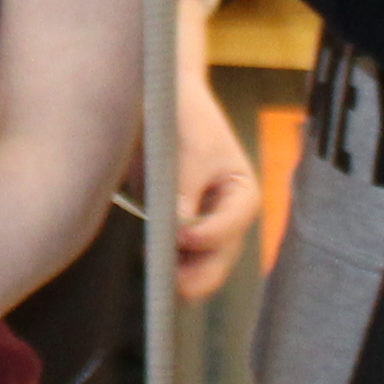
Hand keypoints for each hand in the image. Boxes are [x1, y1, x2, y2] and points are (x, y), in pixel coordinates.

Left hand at [169, 51, 261, 302]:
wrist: (160, 100)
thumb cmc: (185, 117)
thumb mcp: (191, 150)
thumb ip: (186, 191)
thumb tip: (179, 230)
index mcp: (241, 197)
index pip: (228, 228)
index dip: (205, 236)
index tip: (178, 236)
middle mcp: (226, 220)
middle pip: (218, 260)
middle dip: (195, 274)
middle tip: (168, 284)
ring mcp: (200, 228)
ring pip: (196, 268)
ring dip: (176, 277)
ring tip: (152, 283)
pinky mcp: (172, 230)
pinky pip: (172, 259)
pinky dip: (161, 267)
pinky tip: (141, 272)